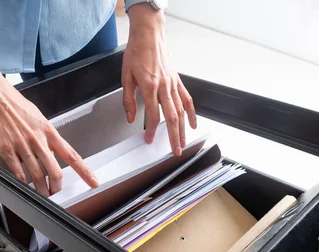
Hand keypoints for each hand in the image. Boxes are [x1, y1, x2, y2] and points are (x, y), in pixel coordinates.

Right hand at [0, 56, 98, 196]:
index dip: (84, 171)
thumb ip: (44, 135)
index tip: (93, 181)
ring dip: (41, 189)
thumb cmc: (11, 102)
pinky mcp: (6, 149)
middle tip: (55, 193)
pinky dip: (22, 183)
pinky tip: (24, 186)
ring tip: (41, 194)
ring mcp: (22, 145)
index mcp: (48, 131)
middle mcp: (38, 139)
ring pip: (37, 176)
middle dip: (56, 187)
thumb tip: (49, 150)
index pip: (72, 155)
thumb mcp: (36, 116)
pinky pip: (17, 172)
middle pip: (55, 172)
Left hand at [122, 4, 196, 155]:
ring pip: (181, 111)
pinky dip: (192, 113)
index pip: (153, 115)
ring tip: (184, 143)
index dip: (152, 130)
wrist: (149, 34)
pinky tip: (193, 124)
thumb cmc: (136, 52)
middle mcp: (164, 86)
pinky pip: (187, 99)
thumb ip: (128, 99)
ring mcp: (173, 83)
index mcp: (150, 86)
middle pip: (172, 117)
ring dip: (183, 129)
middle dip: (174, 137)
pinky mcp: (177, 80)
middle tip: (175, 151)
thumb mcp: (125, 76)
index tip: (149, 140)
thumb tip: (131, 117)